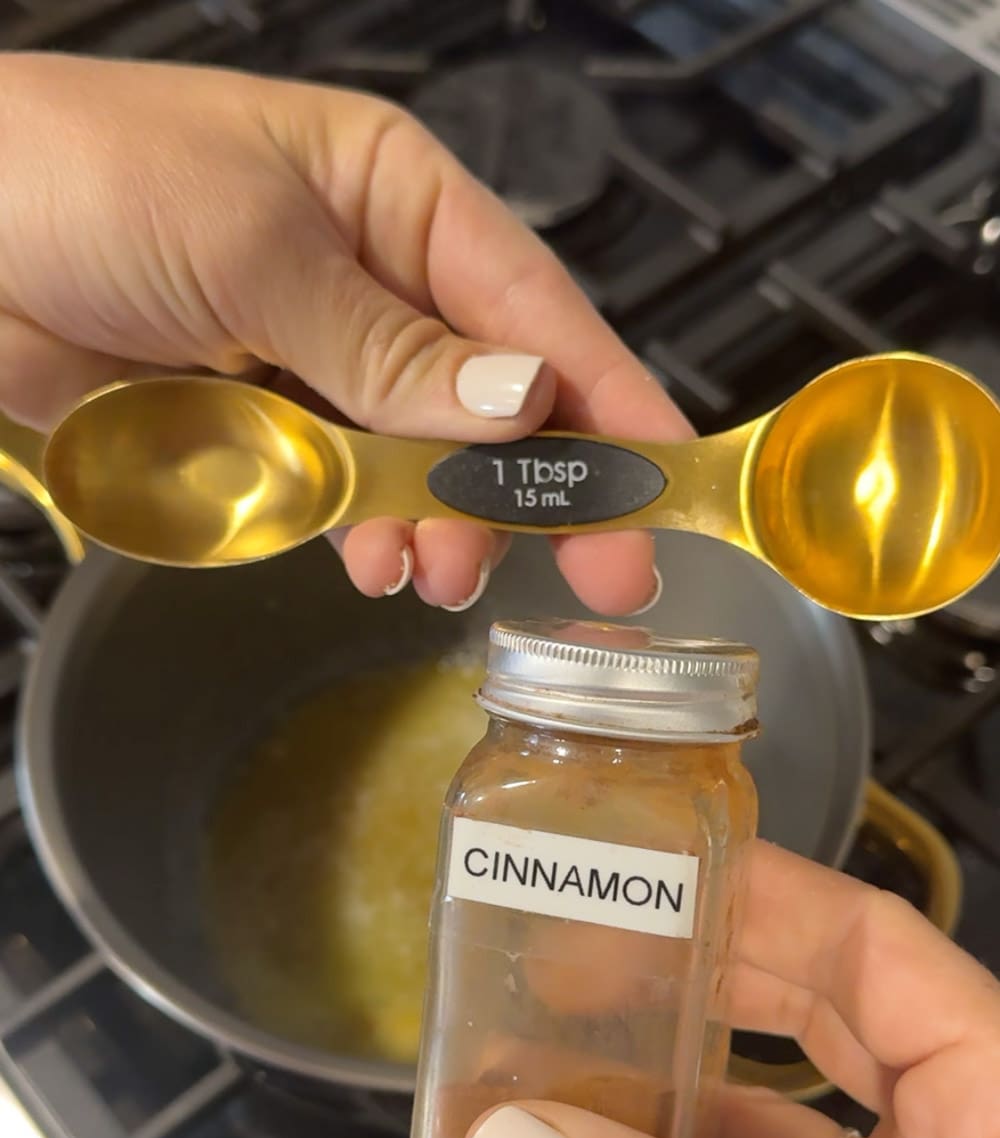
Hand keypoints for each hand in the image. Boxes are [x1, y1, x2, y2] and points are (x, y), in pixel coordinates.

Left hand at [0, 53, 689, 611]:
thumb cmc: (81, 179)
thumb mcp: (251, 245)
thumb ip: (387, 342)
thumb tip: (518, 403)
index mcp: (393, 198)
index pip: (532, 305)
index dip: (607, 397)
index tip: (665, 481)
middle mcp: (374, 283)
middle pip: (494, 401)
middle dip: (541, 488)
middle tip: (598, 577)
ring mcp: (321, 364)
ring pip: (425, 465)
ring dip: (444, 523)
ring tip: (438, 571)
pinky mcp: (268, 430)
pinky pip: (346, 495)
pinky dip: (366, 533)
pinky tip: (370, 559)